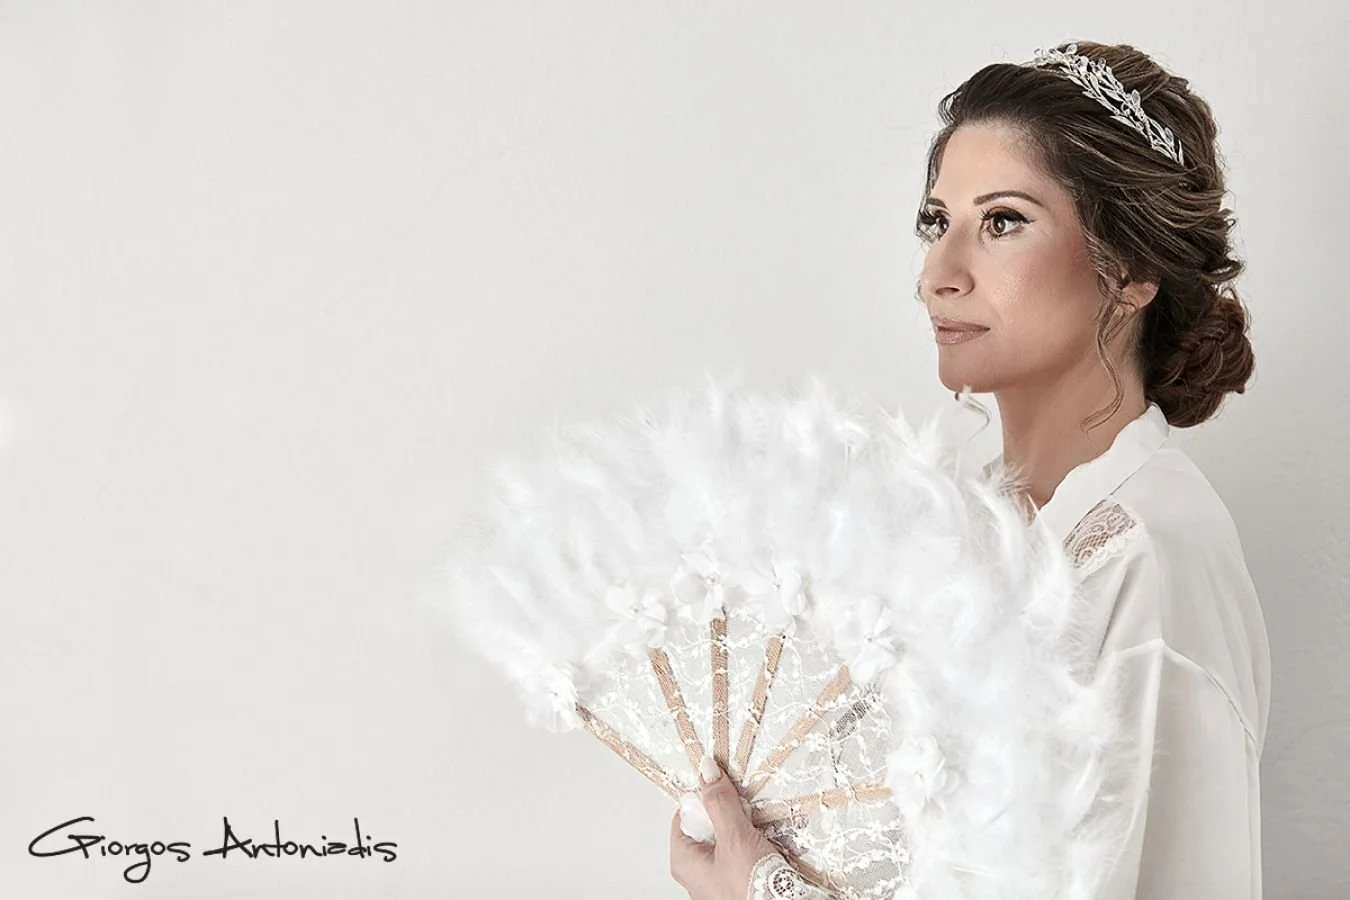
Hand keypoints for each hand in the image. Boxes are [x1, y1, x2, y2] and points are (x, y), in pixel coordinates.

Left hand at [669, 756, 783, 899]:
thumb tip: (707, 772)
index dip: (705, 800)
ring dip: (745, 831)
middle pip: (707, 826)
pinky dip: (753, 847)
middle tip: (745, 817)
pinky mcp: (734, 884)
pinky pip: (740, 856)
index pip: (685, 814)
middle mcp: (694, 872)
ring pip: (726, 840)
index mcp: (682, 859)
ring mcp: (714, 879)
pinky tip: (765, 849)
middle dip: (729, 816)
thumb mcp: (733, 836)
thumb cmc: (749, 888)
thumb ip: (719, 802)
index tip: (724, 792)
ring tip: (758, 835)